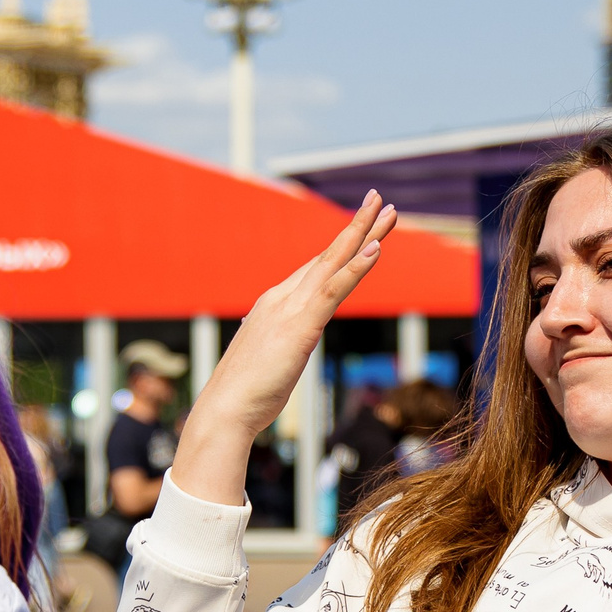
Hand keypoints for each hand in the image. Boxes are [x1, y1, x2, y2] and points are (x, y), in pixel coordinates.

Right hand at [169, 197, 398, 505]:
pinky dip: (356, 268)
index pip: (315, 270)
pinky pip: (334, 290)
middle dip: (356, 226)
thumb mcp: (267, 364)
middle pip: (328, 256)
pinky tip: (376, 249)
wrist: (223, 411)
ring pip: (334, 262)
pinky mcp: (301, 328)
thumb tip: (280, 351)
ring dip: (363, 234)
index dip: (340, 248)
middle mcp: (282, 299)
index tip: (362, 231)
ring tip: (387, 211)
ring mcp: (291, 310)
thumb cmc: (243, 396)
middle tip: (380, 199)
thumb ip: (277, 349)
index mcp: (274, 306)